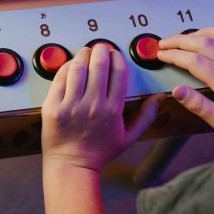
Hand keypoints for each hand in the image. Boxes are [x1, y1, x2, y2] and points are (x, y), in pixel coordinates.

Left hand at [41, 44, 159, 172]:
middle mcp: (93, 105)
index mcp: (113, 110)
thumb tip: (159, 98)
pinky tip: (71, 65)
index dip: (117, 57)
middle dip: (100, 51)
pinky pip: (60, 78)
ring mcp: (71, 105)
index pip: (118, 72)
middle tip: (100, 48)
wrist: (72, 165)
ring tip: (85, 52)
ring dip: (83, 54)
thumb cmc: (99, 152)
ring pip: (78, 68)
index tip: (115, 54)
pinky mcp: (53, 106)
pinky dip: (66, 67)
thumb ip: (146, 116)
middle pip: (98, 65)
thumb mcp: (129, 137)